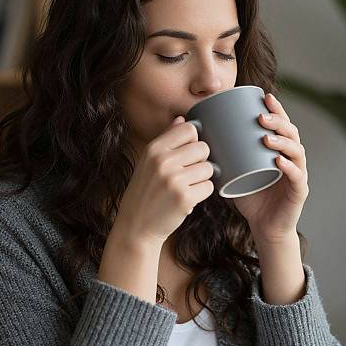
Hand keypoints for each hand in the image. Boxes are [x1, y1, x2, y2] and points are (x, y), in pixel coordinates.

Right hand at [114, 116, 214, 247]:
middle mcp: (163, 161)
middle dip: (201, 161)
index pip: (189, 129)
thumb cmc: (144, 192)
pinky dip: (202, 194)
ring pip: (209, 168)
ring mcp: (174, 180)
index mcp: (154, 149)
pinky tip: (188, 199)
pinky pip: (209, 187)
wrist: (136, 226)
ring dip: (202, 179)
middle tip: (189, 174)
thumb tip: (183, 119)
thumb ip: (166, 139)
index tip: (188, 154)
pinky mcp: (184, 198)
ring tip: (187, 187)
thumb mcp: (147, 161)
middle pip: (203, 147)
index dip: (194, 141)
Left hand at [233, 93, 308, 244]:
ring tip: (266, 137)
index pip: (281, 124)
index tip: (264, 97)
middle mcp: (292, 158)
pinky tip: (279, 162)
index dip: (276, 109)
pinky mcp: (298, 191)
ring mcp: (298, 174)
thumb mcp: (234, 171)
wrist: (264, 227)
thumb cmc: (248, 196)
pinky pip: (297, 177)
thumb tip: (197, 137)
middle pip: (291, 133)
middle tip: (260, 117)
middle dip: (278, 121)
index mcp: (279, 150)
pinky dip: (289, 168)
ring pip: (297, 151)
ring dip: (282, 142)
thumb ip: (222, 154)